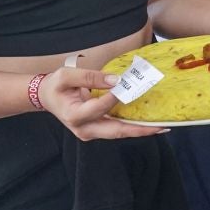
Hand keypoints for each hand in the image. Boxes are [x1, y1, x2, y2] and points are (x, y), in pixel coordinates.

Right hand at [40, 66, 166, 139]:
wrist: (47, 98)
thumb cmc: (56, 86)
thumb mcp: (67, 76)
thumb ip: (91, 77)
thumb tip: (117, 80)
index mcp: (74, 115)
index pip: (98, 108)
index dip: (114, 98)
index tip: (129, 87)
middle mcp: (84, 129)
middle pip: (115, 131)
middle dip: (139, 129)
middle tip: (161, 126)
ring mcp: (92, 132)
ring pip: (119, 133)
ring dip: (140, 129)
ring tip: (162, 126)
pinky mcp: (98, 129)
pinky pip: (118, 129)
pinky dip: (134, 126)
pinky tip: (150, 123)